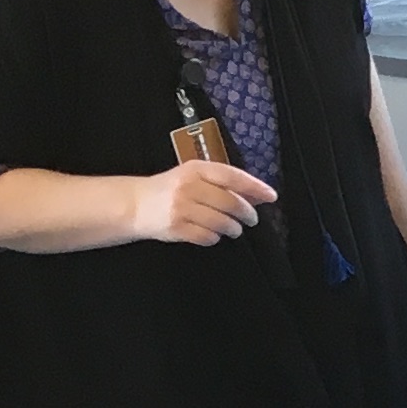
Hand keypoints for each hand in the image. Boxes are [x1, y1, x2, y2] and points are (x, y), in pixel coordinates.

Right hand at [127, 161, 278, 246]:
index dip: (255, 187)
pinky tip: (212, 234)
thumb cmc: (170, 189)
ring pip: (222, 222)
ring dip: (233, 229)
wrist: (135, 204)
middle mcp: (189, 186)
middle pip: (230, 202)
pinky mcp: (176, 227)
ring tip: (234, 229)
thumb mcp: (194, 177)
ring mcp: (181, 207)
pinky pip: (208, 236)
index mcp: (195, 169)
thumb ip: (223, 183)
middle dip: (247, 213)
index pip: (232, 176)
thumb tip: (257, 195)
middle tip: (252, 219)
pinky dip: (214, 238)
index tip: (271, 196)